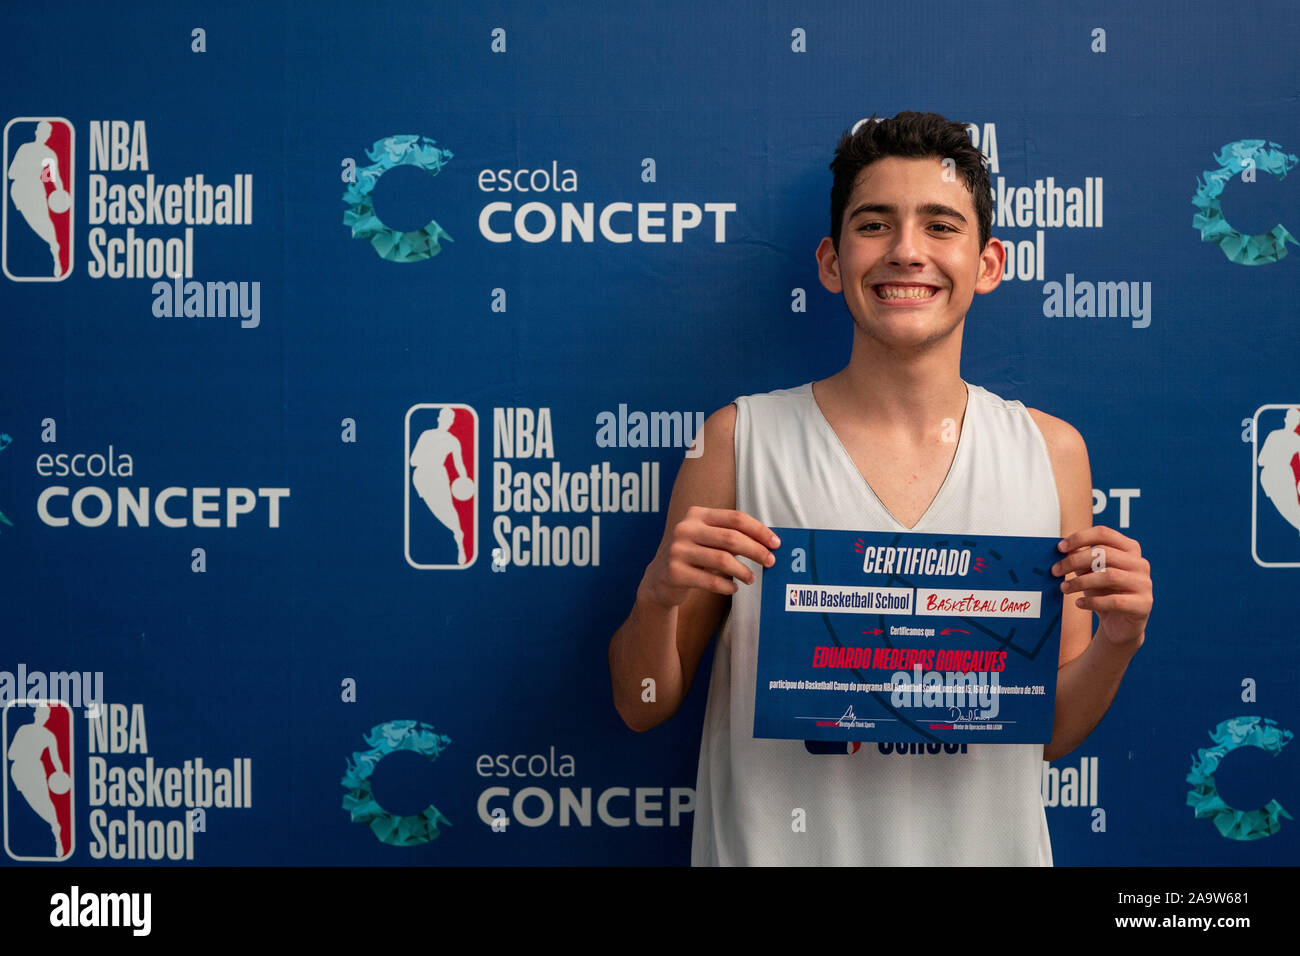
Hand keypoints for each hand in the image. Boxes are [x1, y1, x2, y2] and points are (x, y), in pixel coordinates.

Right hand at [638, 507, 779, 608]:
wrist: (659, 579)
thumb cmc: (693, 556)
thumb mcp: (706, 538)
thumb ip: (730, 535)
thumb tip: (768, 543)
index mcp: (696, 514)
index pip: (735, 518)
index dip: (759, 530)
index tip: (775, 543)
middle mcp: (685, 528)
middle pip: (731, 538)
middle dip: (756, 550)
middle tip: (770, 562)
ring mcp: (677, 550)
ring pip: (723, 560)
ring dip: (743, 571)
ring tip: (751, 578)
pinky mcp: (675, 572)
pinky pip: (710, 580)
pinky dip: (727, 586)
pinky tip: (733, 588)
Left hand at [1052, 526, 1151, 649]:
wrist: (1119, 624)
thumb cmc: (1104, 593)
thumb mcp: (1090, 572)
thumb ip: (1081, 559)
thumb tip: (1064, 549)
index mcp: (1129, 548)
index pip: (1104, 533)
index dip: (1080, 538)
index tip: (1060, 548)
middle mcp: (1140, 563)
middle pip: (1104, 553)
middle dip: (1075, 561)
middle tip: (1055, 570)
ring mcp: (1144, 583)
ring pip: (1109, 576)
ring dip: (1080, 582)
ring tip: (1064, 588)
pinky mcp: (1143, 604)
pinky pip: (1114, 600)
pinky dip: (1092, 602)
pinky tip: (1079, 603)